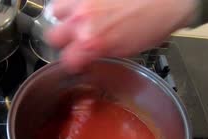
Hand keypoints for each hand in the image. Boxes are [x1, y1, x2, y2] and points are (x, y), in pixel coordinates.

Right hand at [46, 0, 197, 71]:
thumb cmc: (154, 21)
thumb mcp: (126, 49)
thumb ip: (101, 52)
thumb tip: (91, 55)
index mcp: (91, 43)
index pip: (66, 61)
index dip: (72, 64)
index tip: (77, 63)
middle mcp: (81, 21)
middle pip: (53, 37)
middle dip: (63, 41)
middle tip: (75, 41)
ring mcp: (82, 1)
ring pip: (56, 12)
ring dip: (64, 18)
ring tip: (78, 20)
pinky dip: (75, 4)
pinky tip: (88, 7)